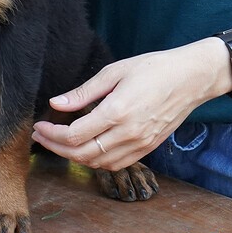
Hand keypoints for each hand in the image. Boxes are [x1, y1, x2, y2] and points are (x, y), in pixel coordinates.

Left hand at [31, 38, 231, 170]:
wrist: (192, 78)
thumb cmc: (154, 69)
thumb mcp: (114, 72)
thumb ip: (83, 92)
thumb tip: (55, 104)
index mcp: (117, 111)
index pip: (74, 135)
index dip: (51, 135)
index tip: (39, 126)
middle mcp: (128, 133)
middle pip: (82, 153)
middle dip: (56, 148)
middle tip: (41, 136)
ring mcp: (140, 144)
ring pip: (98, 163)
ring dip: (74, 157)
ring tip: (58, 143)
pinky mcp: (148, 148)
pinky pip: (116, 163)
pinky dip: (95, 161)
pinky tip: (84, 149)